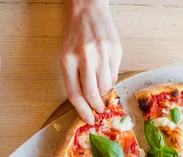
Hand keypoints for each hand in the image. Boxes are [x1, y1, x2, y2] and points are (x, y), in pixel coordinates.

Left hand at [61, 0, 121, 123]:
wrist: (88, 8)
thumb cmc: (75, 34)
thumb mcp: (66, 54)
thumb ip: (74, 77)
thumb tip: (87, 101)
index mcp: (68, 59)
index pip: (75, 94)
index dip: (82, 111)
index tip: (88, 119)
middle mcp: (85, 56)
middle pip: (93, 93)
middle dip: (97, 106)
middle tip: (99, 111)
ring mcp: (102, 53)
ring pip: (106, 86)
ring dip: (105, 94)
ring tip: (103, 93)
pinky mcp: (116, 50)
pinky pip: (115, 74)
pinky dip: (111, 81)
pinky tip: (106, 77)